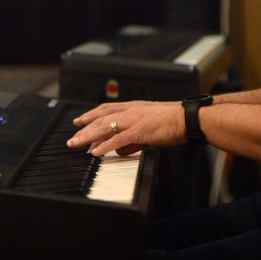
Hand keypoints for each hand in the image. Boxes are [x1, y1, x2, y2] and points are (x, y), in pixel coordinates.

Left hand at [66, 100, 185, 155]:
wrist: (187, 119)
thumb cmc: (173, 122)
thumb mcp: (149, 128)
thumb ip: (133, 140)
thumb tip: (121, 151)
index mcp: (133, 107)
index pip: (106, 109)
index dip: (91, 115)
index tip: (79, 120)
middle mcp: (130, 111)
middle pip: (101, 118)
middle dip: (84, 128)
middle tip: (73, 137)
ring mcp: (133, 120)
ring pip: (104, 127)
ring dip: (88, 136)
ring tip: (77, 143)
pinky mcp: (139, 131)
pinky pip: (117, 139)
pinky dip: (104, 146)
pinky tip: (95, 152)